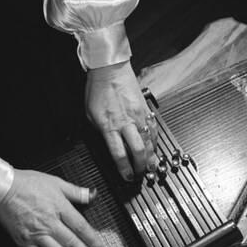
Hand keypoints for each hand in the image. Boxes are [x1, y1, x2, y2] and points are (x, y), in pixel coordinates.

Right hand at [0, 170, 104, 246]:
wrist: (2, 189)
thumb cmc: (27, 184)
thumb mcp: (56, 182)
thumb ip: (76, 191)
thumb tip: (93, 194)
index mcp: (59, 207)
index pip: (81, 227)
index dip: (93, 240)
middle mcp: (49, 222)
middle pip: (72, 243)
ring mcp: (36, 234)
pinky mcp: (25, 242)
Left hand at [85, 60, 157, 180]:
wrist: (110, 70)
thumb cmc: (98, 90)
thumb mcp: (90, 115)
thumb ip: (100, 132)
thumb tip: (109, 146)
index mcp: (109, 125)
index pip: (119, 154)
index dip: (124, 169)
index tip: (127, 177)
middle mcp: (126, 122)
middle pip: (138, 150)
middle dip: (141, 167)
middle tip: (140, 174)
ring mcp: (139, 116)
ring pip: (149, 142)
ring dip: (151, 157)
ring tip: (152, 167)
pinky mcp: (147, 110)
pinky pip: (154, 130)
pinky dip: (156, 142)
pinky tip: (155, 148)